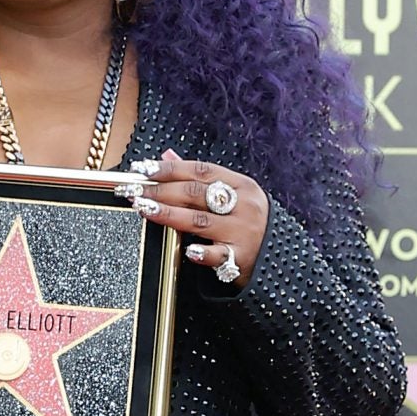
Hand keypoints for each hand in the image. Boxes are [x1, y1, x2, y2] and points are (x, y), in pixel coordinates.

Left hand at [117, 149, 267, 286]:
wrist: (281, 260)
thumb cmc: (249, 222)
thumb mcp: (233, 195)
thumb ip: (200, 177)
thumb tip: (167, 155)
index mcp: (242, 185)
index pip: (200, 170)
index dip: (170, 168)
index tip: (143, 168)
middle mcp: (244, 205)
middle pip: (196, 193)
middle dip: (160, 190)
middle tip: (134, 190)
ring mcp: (243, 232)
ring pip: (200, 220)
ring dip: (168, 214)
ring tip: (144, 209)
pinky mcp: (240, 258)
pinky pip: (217, 255)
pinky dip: (201, 252)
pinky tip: (186, 249)